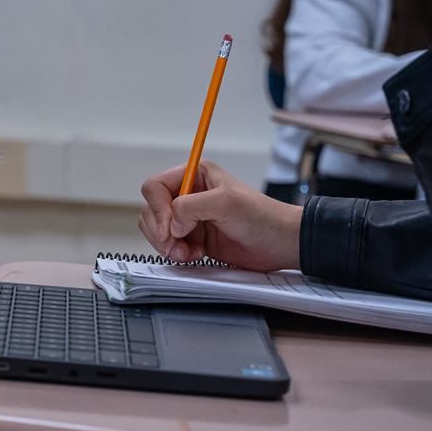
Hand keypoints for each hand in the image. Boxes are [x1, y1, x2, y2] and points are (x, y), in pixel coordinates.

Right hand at [137, 161, 302, 271]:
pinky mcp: (192, 238)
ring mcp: (188, 218)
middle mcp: (188, 194)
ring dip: (167, 244)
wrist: (281, 244)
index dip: (157, 209)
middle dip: (160, 230)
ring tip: (188, 252)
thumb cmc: (262, 217)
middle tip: (176, 244)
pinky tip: (194, 255)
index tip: (169, 229)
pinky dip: (175, 253)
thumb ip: (189, 207)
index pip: (155, 187)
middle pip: (151, 209)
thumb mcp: (225, 202)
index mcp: (193, 175)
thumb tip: (170, 224)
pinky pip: (168, 244)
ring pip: (155, 228)